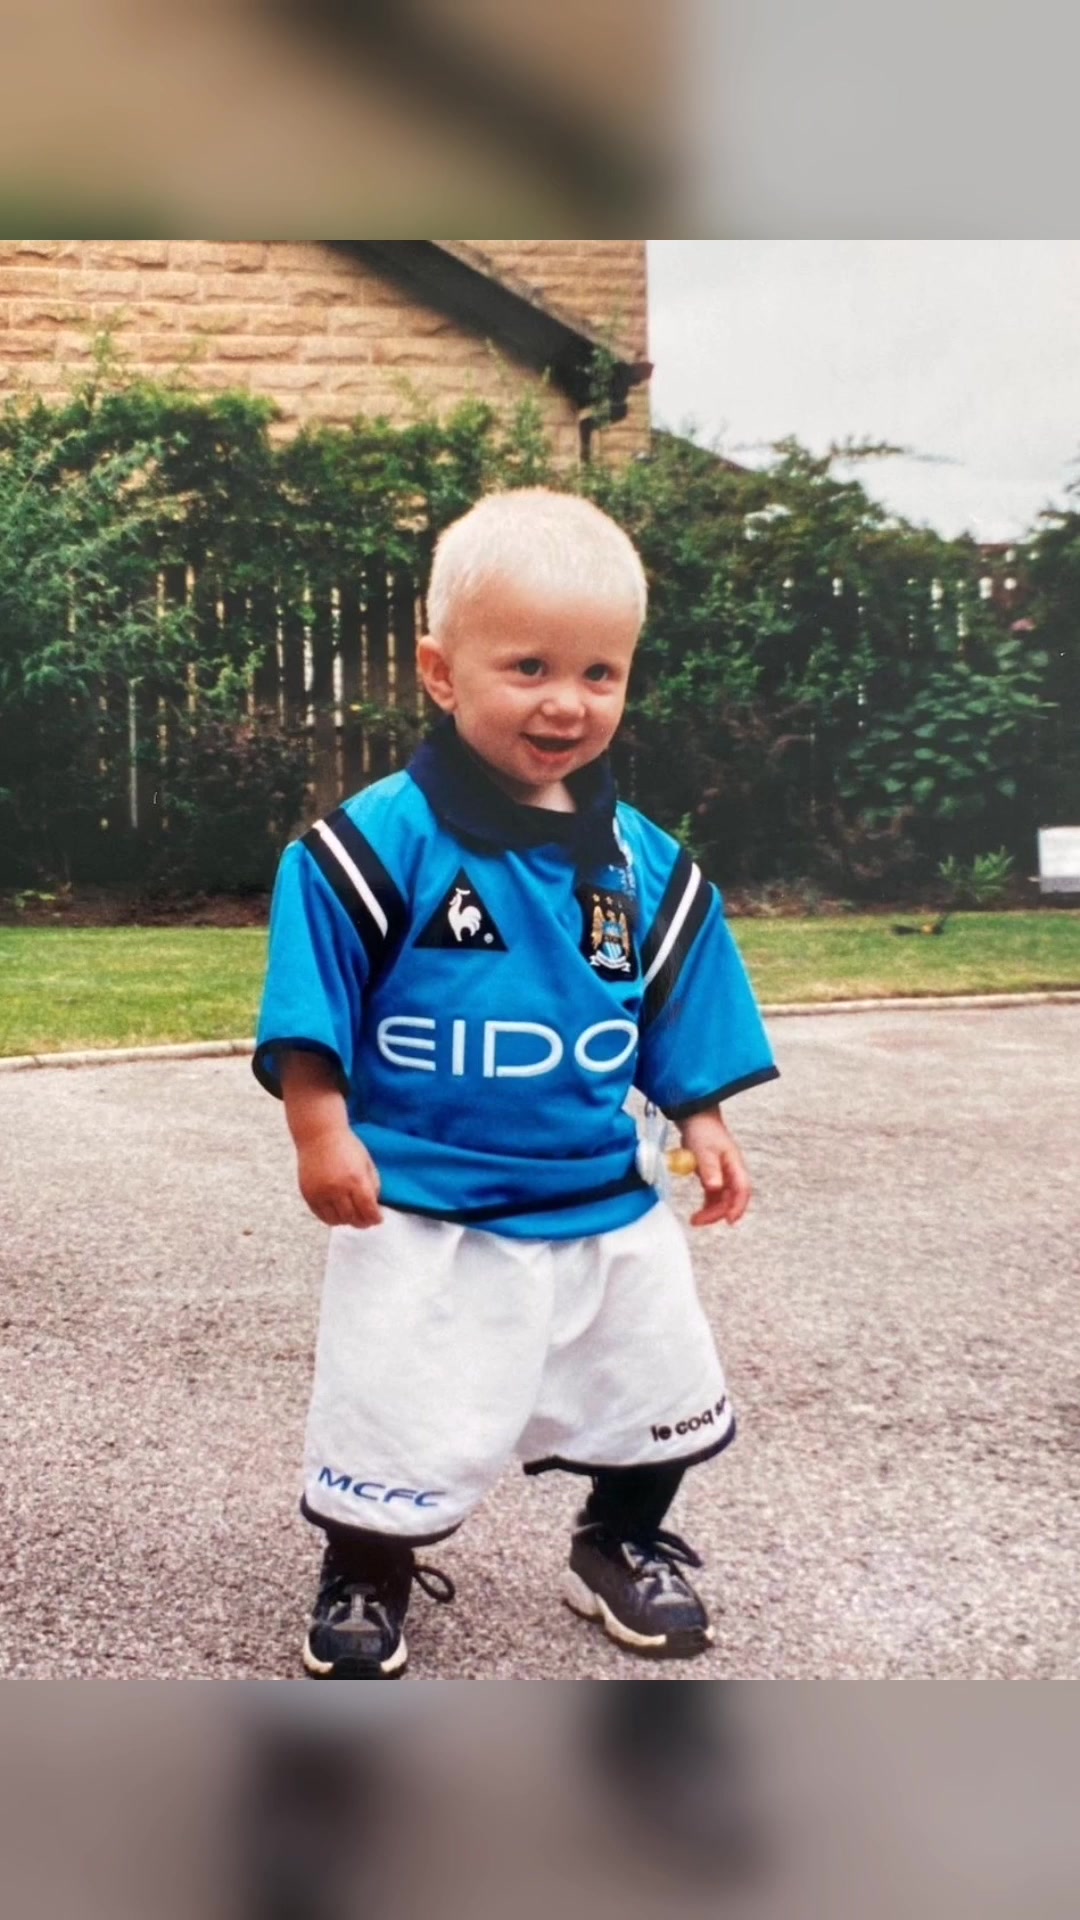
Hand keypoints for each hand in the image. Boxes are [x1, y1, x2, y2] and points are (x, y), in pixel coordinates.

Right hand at [297, 1129, 382, 1228]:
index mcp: (356, 1179)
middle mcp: (338, 1189)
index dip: (375, 1218)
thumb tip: (374, 1207)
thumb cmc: (347, 1146)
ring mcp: (321, 1193)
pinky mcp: (308, 1194)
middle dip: (362, 1222)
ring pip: (336, 1221)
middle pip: (352, 1218)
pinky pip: (321, 1216)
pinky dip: (331, 1218)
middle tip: (366, 1221)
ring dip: (347, 1221)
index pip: (368, 1210)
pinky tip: (338, 1213)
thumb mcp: (366, 1163)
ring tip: (352, 1217)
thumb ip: (373, 1185)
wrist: (319, 1135)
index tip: (378, 1219)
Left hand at [679, 1109, 751, 1227]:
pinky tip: (698, 1211)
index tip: (729, 1220)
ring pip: (722, 1199)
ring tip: (695, 1219)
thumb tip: (714, 1188)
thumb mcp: (704, 1150)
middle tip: (699, 1221)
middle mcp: (732, 1172)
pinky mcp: (713, 1175)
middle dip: (718, 1213)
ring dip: (711, 1211)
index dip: (738, 1206)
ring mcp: (723, 1174)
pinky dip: (707, 1204)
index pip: (742, 1190)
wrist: (695, 1117)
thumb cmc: (702, 1130)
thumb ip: (709, 1169)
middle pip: (732, 1198)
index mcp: (735, 1165)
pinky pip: (713, 1195)